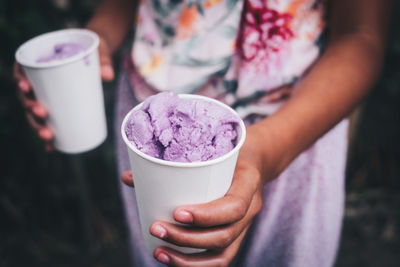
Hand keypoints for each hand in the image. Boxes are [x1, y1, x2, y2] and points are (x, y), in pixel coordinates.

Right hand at [13, 34, 113, 150]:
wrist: (99, 54)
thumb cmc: (94, 49)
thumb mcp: (98, 50)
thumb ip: (103, 60)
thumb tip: (109, 76)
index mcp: (40, 63)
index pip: (22, 72)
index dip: (20, 81)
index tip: (26, 88)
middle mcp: (39, 81)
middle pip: (27, 97)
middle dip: (31, 109)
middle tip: (43, 114)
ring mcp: (48, 96)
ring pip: (36, 113)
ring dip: (38, 127)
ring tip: (49, 136)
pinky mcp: (59, 106)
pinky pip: (52, 122)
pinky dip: (52, 137)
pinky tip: (52, 148)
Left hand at [122, 125, 271, 265]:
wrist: (255, 160)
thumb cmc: (227, 152)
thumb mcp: (211, 149)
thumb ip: (175, 162)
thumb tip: (128, 177)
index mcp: (248, 184)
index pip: (235, 207)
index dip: (207, 215)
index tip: (176, 212)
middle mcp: (251, 209)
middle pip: (224, 235)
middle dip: (187, 238)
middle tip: (156, 229)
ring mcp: (245, 226)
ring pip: (223, 254)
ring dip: (188, 258)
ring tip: (159, 251)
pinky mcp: (236, 236)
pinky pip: (220, 259)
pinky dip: (196, 265)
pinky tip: (172, 260)